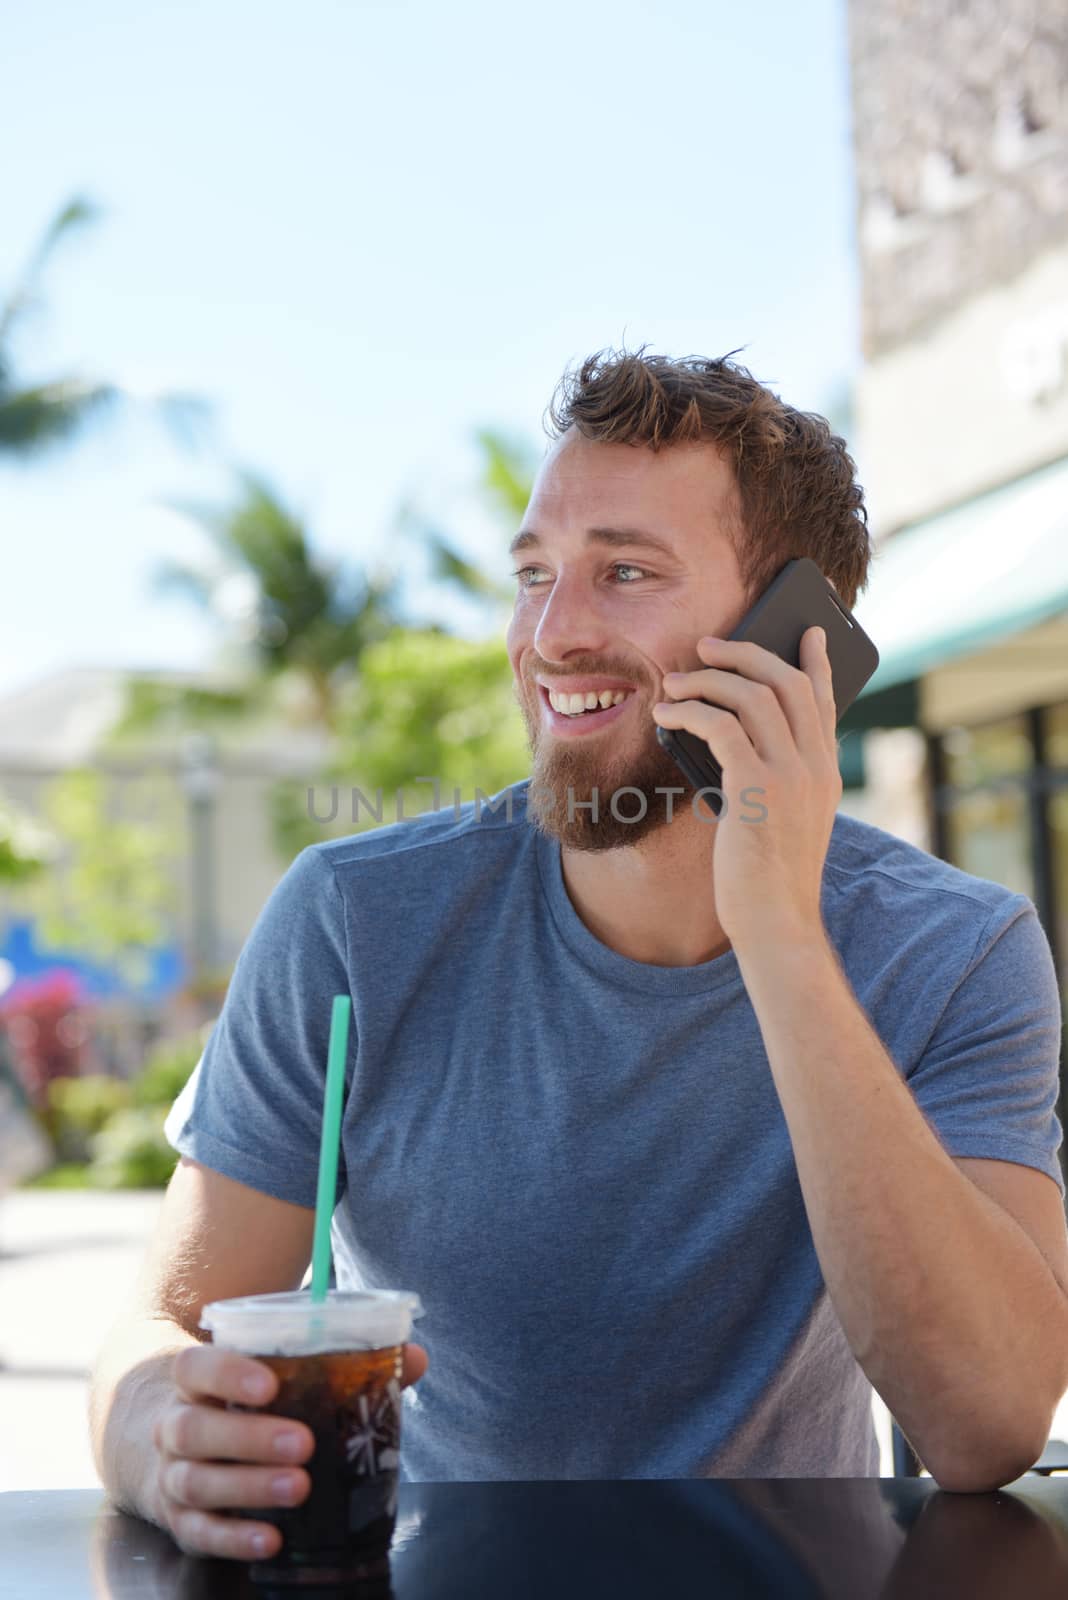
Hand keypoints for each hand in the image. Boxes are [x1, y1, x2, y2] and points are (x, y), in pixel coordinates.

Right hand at [151, 1340, 428, 1560]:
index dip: (226, 1373)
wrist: (174, 1443)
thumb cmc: (243, 1404)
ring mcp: (172, 1476)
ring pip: (197, 1482)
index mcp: (196, 1382)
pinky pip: (201, 1533)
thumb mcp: (275, 1376)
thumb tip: (414, 1357)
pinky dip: (235, 1539)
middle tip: (303, 1443)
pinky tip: (272, 1539)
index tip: (269, 1384)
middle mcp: (175, 1426)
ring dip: (249, 1487)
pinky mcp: (181, 1522)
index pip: (195, 1368)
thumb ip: (343, 1363)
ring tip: (299, 1487)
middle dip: (249, 1438)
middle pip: (194, 1429)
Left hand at [652, 626, 840, 950]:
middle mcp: (816, 767)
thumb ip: (771, 778)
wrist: (776, 923)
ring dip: (707, 680)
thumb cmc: (767, 876)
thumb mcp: (781, 820)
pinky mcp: (758, 790)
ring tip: (673, 681)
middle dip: (745, 655)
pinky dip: (691, 712)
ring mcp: (792, 776)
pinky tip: (667, 714)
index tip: (807, 632)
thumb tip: (728, 737)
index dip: (814, 662)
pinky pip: (722, 728)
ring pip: (753, 696)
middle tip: (706, 647)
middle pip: (787, 683)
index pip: (825, 701)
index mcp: (826, 772)